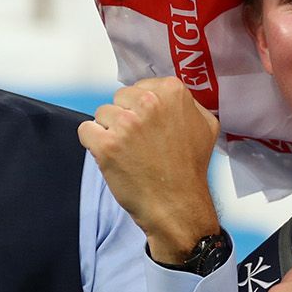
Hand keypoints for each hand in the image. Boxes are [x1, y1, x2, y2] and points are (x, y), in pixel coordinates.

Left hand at [78, 77, 221, 263]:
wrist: (177, 204)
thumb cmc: (190, 169)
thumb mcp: (206, 126)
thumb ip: (187, 103)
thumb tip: (167, 95)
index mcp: (172, 92)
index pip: (139, 88)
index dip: (140, 109)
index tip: (148, 127)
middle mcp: (148, 102)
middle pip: (118, 99)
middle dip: (124, 118)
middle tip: (139, 143)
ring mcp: (126, 123)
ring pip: (101, 114)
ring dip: (110, 132)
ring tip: (129, 153)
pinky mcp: (106, 144)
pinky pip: (85, 130)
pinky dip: (93, 143)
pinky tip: (110, 156)